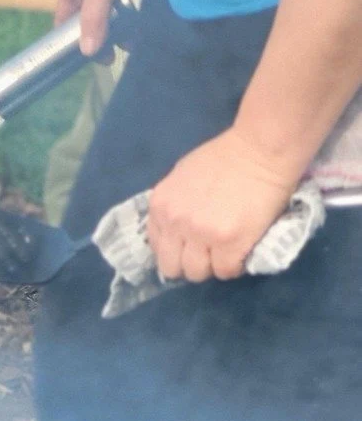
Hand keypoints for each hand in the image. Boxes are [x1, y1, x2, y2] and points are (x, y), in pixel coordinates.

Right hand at [55, 0, 149, 54]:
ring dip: (116, 31)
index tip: (82, 58)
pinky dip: (129, 18)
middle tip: (110, 57)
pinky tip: (137, 29)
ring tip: (129, 45)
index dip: (68, 39)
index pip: (63, 18)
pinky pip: (124, 5)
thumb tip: (87, 52)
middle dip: (97, 38)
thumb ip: (93, 18)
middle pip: (86, 18)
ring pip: (106, 13)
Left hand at [147, 128, 299, 280]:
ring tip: (228, 251)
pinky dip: (235, 266)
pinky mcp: (229, 242)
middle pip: (172, 268)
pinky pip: (225, 271)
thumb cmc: (226, 157)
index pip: (158, 249)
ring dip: (213, 266)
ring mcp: (201, 235)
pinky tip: (243, 252)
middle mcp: (175, 223)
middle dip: (190, 264)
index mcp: (160, 208)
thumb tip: (174, 230)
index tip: (192, 246)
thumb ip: (174, 205)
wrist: (262, 148)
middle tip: (209, 253)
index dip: (176, 250)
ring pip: (198, 273)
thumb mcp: (182, 178)